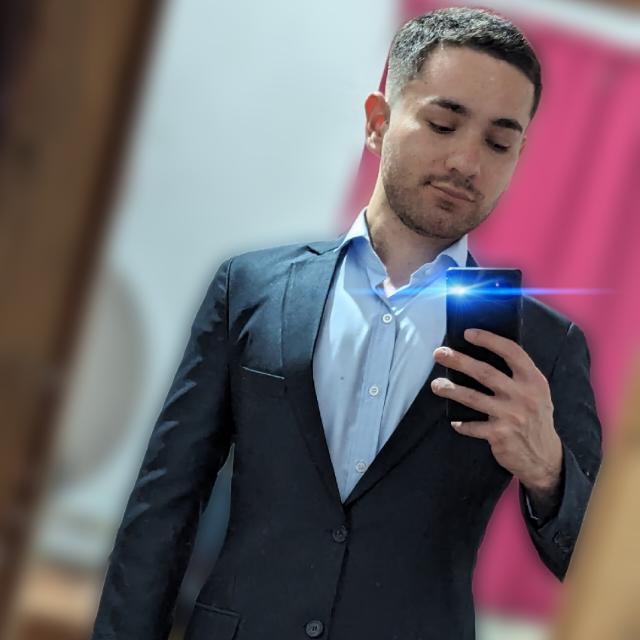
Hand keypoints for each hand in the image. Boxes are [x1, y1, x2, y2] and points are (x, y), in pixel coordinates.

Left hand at [431, 328, 562, 495]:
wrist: (544, 457)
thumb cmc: (535, 418)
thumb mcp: (536, 393)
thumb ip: (518, 376)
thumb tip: (484, 355)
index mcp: (533, 380)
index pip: (511, 352)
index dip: (489, 339)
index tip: (468, 333)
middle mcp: (523, 395)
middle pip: (484, 372)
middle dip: (458, 360)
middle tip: (439, 353)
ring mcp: (510, 415)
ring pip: (472, 397)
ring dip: (450, 389)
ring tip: (436, 384)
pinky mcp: (499, 435)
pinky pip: (472, 426)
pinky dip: (461, 424)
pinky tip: (455, 421)